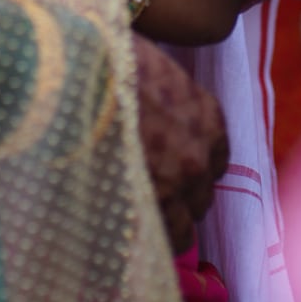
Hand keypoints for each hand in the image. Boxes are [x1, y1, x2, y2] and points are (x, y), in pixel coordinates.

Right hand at [131, 34, 228, 252]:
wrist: (82, 80)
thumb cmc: (114, 62)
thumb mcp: (155, 71)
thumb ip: (168, 100)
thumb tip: (155, 109)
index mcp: (207, 118)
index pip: (218, 157)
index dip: (196, 163)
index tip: (178, 165)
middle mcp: (200, 156)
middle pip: (203, 193)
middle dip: (182, 194)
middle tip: (154, 190)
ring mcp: (175, 185)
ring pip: (185, 224)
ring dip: (167, 219)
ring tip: (139, 214)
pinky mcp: (147, 205)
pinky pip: (162, 239)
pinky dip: (150, 237)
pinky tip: (130, 230)